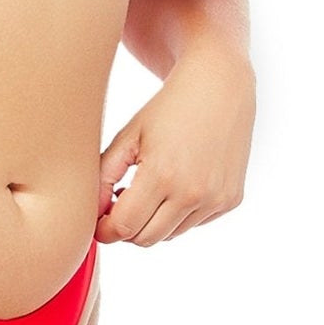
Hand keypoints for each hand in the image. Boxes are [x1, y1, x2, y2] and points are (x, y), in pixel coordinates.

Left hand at [96, 47, 255, 246]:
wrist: (219, 86)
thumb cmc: (168, 107)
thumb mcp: (129, 135)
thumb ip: (104, 176)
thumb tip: (93, 213)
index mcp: (161, 175)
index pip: (123, 227)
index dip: (105, 229)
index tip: (98, 220)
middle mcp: (192, 193)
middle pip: (146, 238)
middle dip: (126, 227)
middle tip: (120, 202)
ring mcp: (215, 199)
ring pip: (170, 234)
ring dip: (153, 220)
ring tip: (148, 188)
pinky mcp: (231, 200)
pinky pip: (193, 223)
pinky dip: (179, 213)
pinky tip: (177, 182)